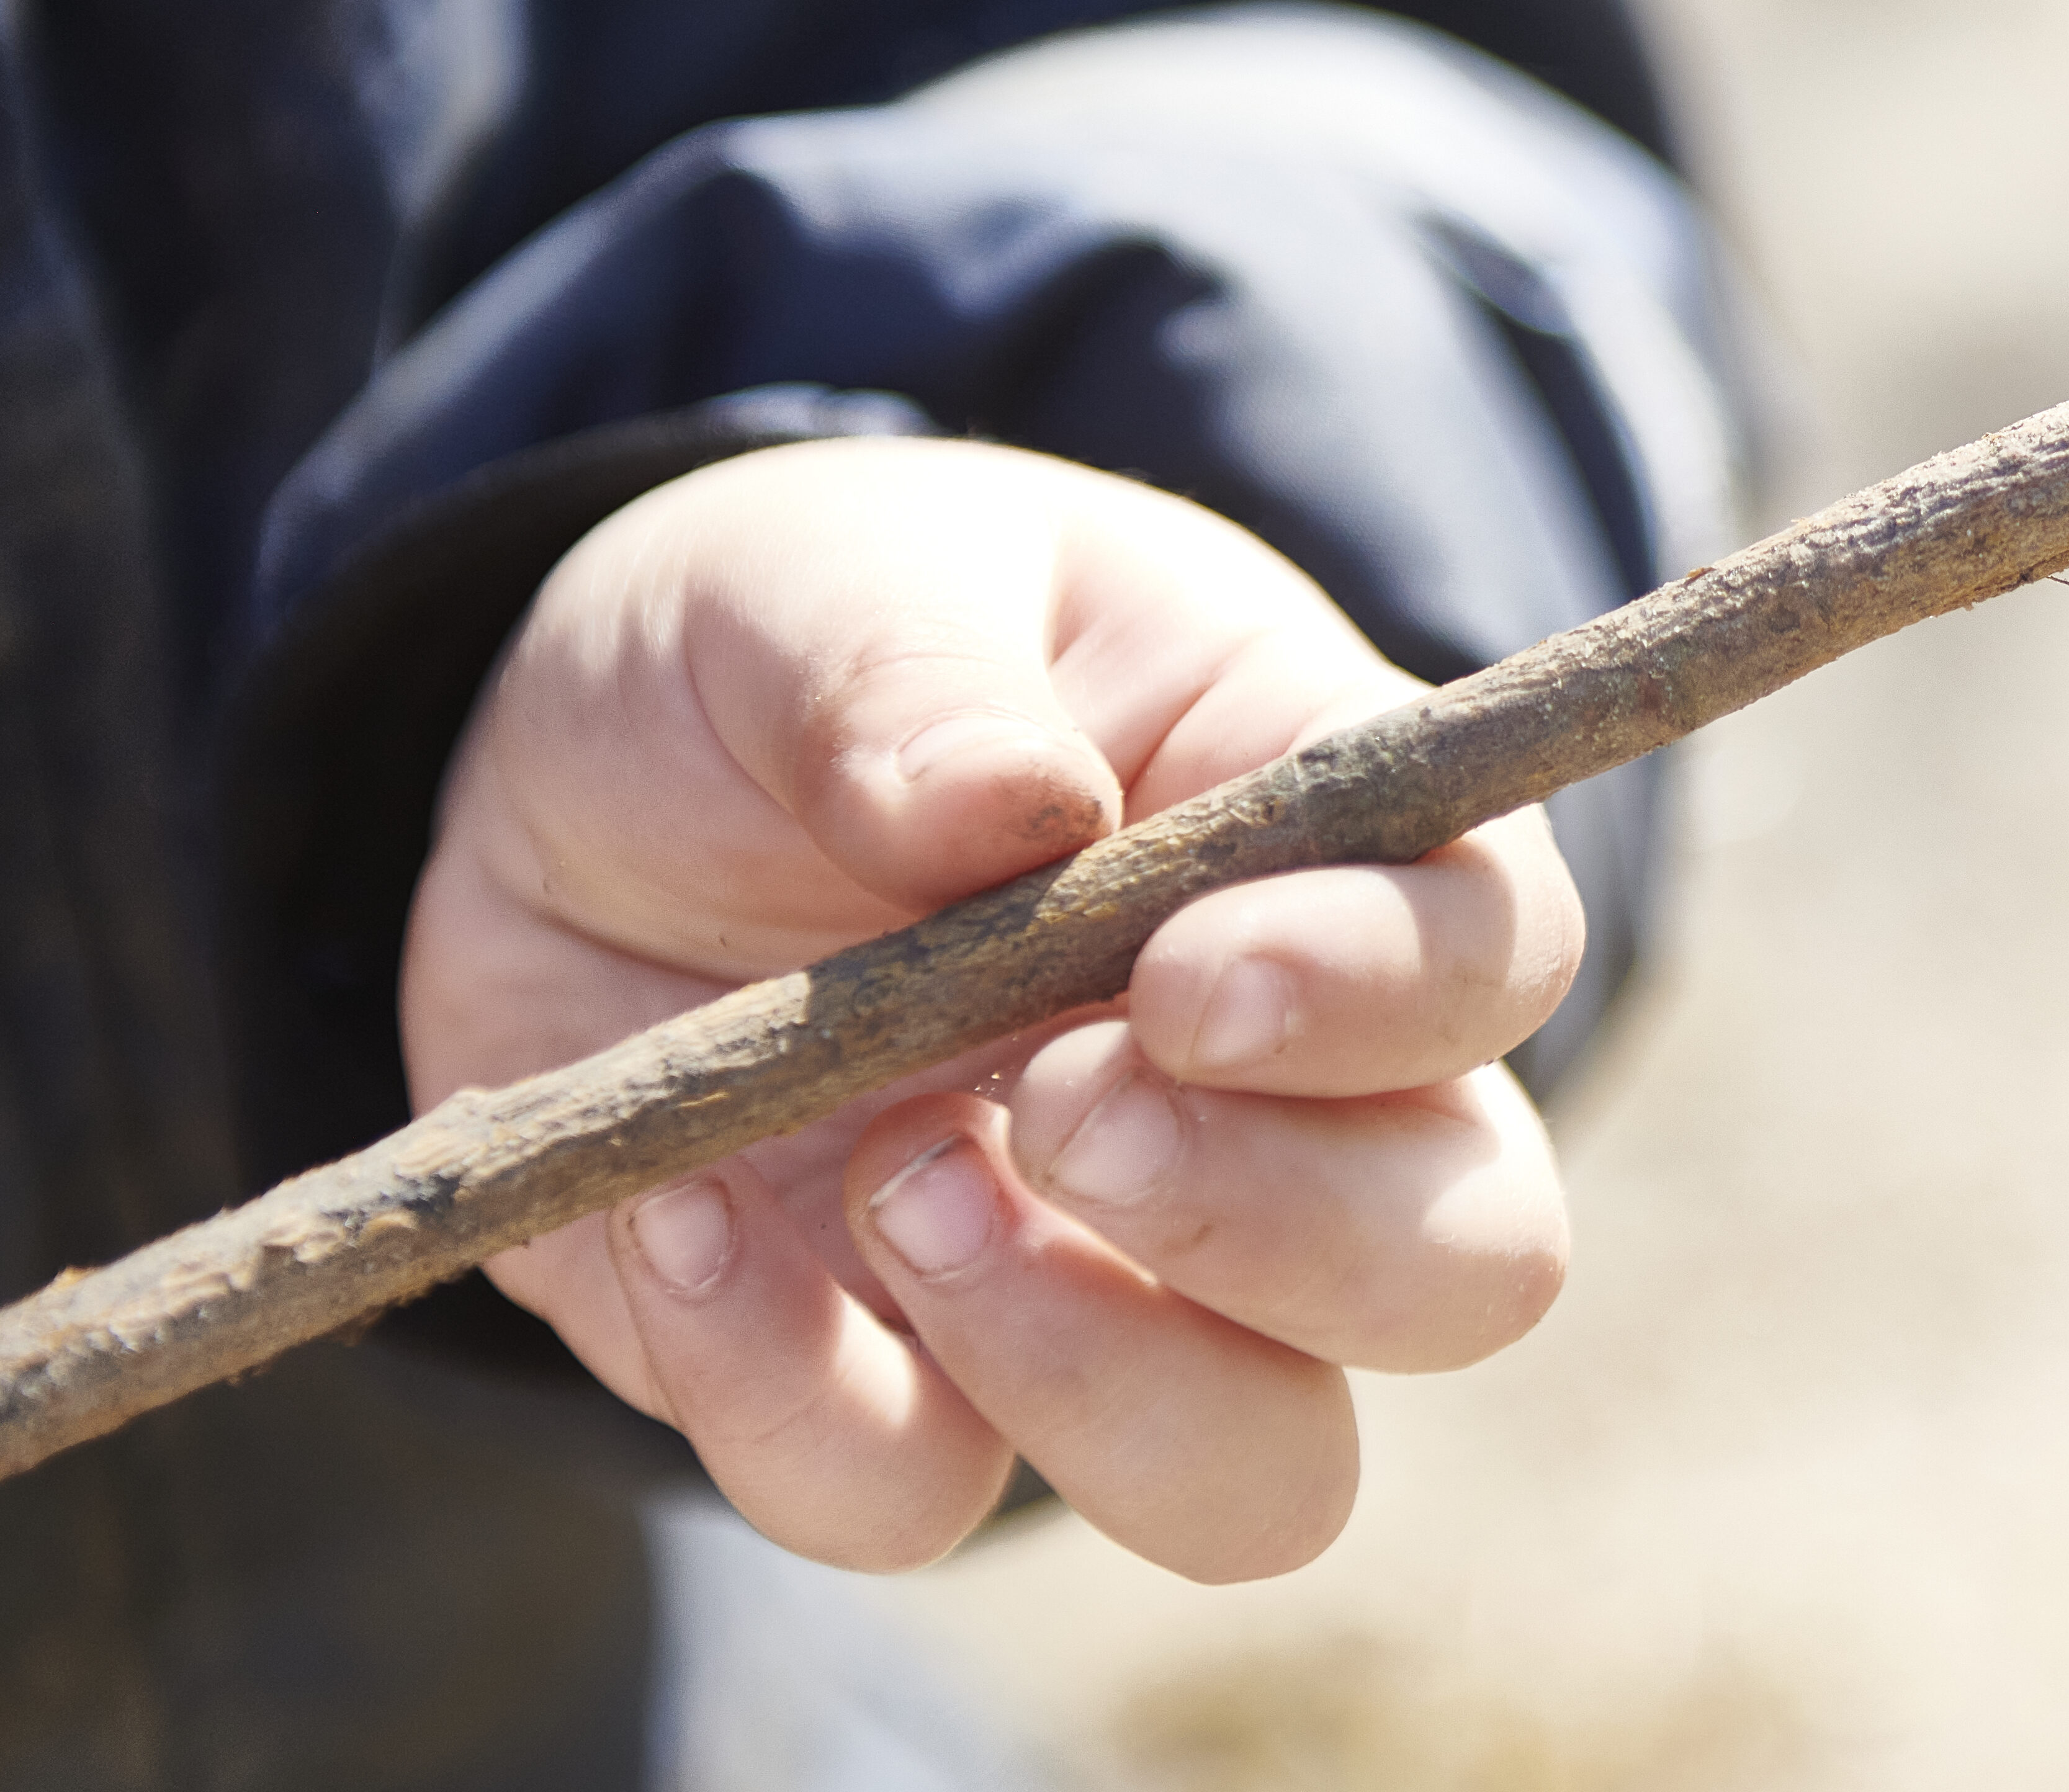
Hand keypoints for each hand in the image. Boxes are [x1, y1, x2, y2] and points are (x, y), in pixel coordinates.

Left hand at [402, 439, 1582, 1578]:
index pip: (1497, 954)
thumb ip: (911, 669)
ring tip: (895, 1188)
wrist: (565, 788)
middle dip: (1284, 1226)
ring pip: (1268, 1474)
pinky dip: (785, 1401)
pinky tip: (670, 1216)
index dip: (1391, 997)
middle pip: (1469, 1263)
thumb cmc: (782, 645)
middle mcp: (1278, 1102)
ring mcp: (1109, 1276)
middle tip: (1056, 1103)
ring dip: (1099, 1380)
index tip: (1182, 984)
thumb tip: (1008, 807)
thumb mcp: (822, 572)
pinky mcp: (896, 1390)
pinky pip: (915, 1502)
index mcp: (1318, 848)